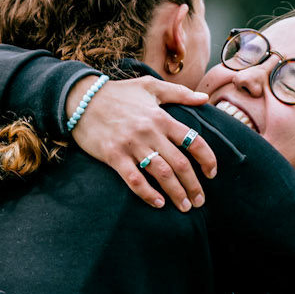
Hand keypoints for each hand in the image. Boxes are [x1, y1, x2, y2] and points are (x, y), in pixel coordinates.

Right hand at [69, 75, 217, 210]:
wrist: (83, 99)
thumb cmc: (118, 94)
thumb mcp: (150, 86)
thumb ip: (179, 93)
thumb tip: (204, 99)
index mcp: (161, 117)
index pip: (193, 140)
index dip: (207, 160)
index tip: (212, 174)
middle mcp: (150, 132)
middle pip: (180, 164)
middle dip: (193, 185)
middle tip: (199, 201)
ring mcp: (132, 145)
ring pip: (161, 174)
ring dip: (175, 193)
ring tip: (184, 207)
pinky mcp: (114, 156)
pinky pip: (134, 179)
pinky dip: (148, 193)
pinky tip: (158, 204)